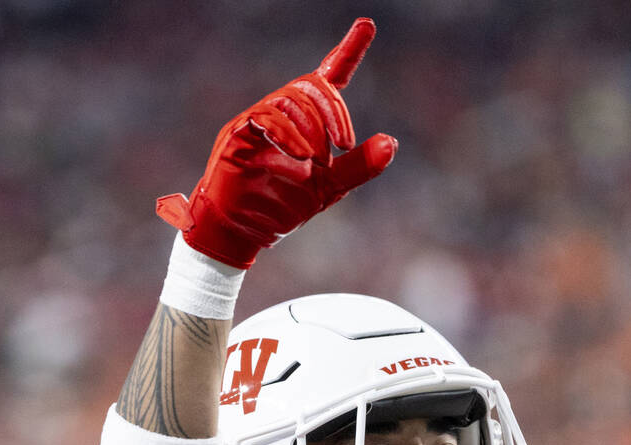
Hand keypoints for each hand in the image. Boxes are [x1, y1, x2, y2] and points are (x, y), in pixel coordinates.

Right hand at [156, 18, 396, 268]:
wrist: (243, 232)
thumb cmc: (280, 208)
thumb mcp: (329, 188)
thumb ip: (359, 166)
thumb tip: (391, 142)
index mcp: (306, 121)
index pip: (328, 76)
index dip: (348, 51)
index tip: (368, 26)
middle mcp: (281, 113)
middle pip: (312, 86)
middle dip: (334, 111)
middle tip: (345, 142)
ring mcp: (257, 121)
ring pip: (289, 98)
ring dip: (313, 125)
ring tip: (319, 158)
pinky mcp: (238, 134)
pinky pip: (265, 117)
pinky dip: (287, 133)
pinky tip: (300, 155)